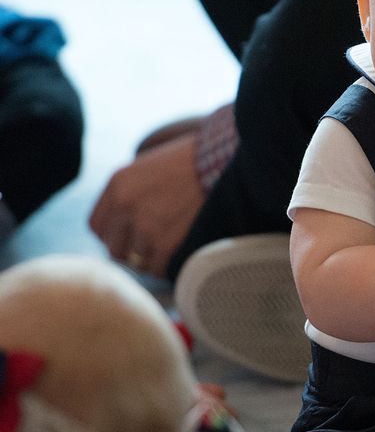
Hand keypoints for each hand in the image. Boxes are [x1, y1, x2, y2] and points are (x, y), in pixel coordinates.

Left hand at [89, 133, 204, 277]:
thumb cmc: (188, 164)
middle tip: (148, 247)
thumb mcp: (145, 168)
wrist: (219, 163)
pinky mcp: (166, 242)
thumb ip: (126, 193)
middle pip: (113, 247)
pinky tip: (175, 256)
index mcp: (117, 185)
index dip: (112, 235)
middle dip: (129, 250)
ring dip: (149, 259)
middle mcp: (125, 206)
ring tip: (165, 250)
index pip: (97, 226)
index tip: (127, 238)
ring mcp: (145, 225)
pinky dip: (164, 267)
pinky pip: (155, 268)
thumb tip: (122, 224)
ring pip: (134, 260)